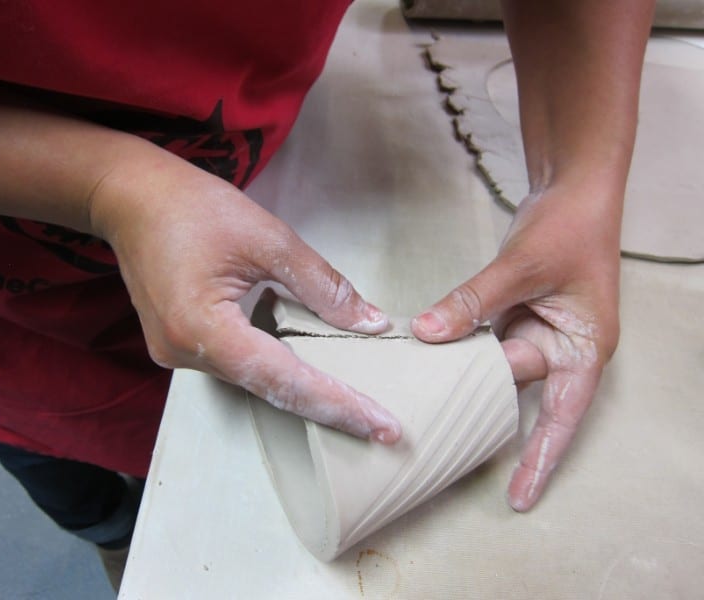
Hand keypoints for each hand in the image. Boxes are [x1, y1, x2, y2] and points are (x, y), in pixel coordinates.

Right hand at [89, 149, 400, 442]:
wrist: (129, 197)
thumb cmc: (195, 207)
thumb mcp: (269, 238)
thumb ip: (323, 286)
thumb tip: (371, 324)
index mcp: (203, 329)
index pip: (284, 381)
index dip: (337, 405)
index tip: (383, 428)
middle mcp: (185, 355)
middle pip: (269, 391)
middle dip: (327, 407)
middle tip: (382, 426)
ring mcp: (175, 356)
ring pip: (253, 382)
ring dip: (302, 389)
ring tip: (356, 403)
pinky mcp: (177, 347)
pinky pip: (236, 366)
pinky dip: (275, 369)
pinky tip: (310, 369)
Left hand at [411, 182, 620, 509]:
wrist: (573, 192)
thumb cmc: (569, 229)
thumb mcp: (521, 267)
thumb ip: (474, 302)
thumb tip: (426, 333)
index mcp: (582, 348)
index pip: (562, 415)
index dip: (540, 457)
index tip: (519, 497)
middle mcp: (560, 347)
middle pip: (517, 387)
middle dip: (483, 401)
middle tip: (441, 429)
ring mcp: (537, 332)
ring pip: (496, 366)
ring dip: (466, 374)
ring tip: (429, 401)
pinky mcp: (516, 316)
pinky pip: (486, 342)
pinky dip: (463, 346)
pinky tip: (433, 354)